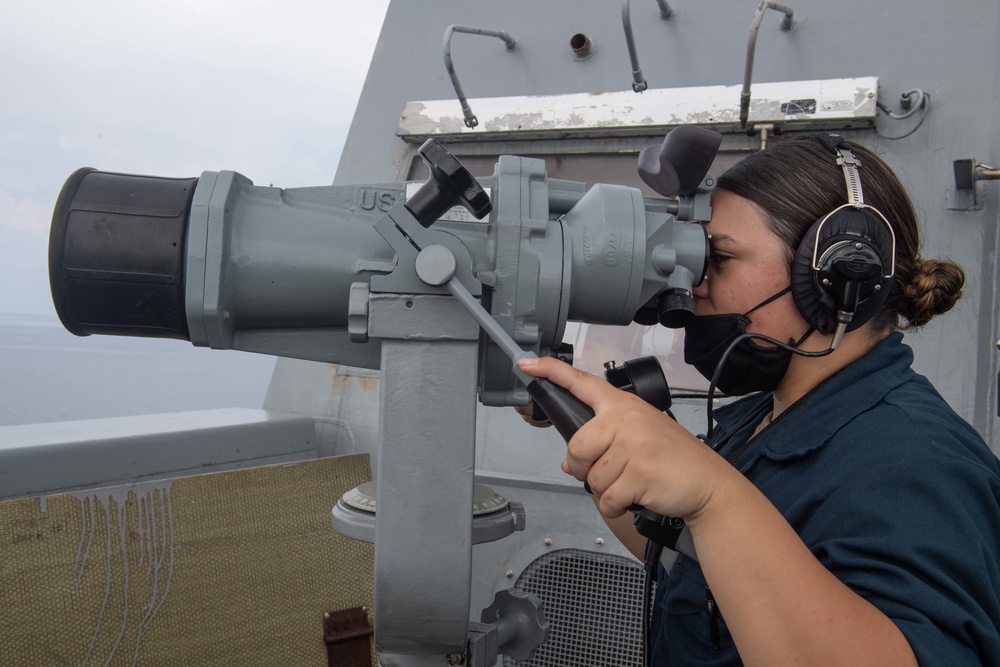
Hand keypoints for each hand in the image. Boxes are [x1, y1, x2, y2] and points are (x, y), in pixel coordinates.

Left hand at [518, 356, 734, 523]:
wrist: (709, 485)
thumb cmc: (673, 460)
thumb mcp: (640, 437)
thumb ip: (605, 440)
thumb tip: (568, 461)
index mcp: (623, 405)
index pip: (582, 382)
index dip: (552, 372)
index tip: (527, 364)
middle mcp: (626, 419)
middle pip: (576, 447)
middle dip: (583, 469)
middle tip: (609, 474)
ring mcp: (634, 445)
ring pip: (591, 478)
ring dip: (606, 490)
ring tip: (633, 483)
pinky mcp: (639, 474)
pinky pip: (606, 499)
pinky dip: (614, 507)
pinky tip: (635, 498)